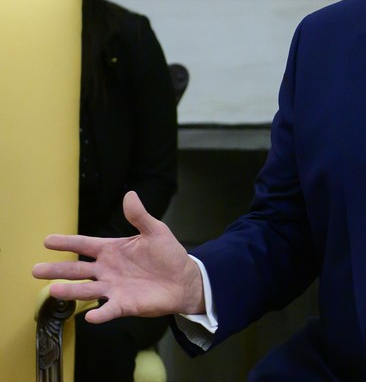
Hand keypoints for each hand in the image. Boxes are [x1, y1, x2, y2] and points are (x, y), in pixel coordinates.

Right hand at [32, 191, 204, 322]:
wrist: (184, 280)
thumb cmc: (168, 255)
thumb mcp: (155, 231)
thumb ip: (140, 216)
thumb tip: (130, 195)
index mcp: (112, 250)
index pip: (85, 244)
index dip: (67, 242)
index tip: (47, 240)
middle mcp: (107, 270)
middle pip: (77, 269)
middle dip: (57, 269)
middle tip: (36, 270)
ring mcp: (113, 288)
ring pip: (87, 290)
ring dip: (70, 291)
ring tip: (53, 290)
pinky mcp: (124, 304)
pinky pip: (109, 310)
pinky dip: (100, 314)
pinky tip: (90, 316)